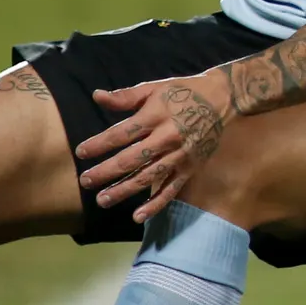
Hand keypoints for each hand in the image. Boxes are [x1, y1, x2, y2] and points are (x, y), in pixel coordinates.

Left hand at [79, 69, 232, 222]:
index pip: (121, 134)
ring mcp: (178, 156)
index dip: (99, 144)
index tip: (81, 152)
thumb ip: (125, 97)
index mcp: (155, 116)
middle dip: (105, 171)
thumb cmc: (184, 92)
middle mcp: (165, 138)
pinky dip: (155, 204)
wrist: (224, 99)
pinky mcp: (189, 168)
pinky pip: (171, 189)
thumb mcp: (154, 88)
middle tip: (85, 181)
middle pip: (131, 159)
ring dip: (124, 190)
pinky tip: (137, 216)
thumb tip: (96, 96)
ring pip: (147, 177)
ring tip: (103, 200)